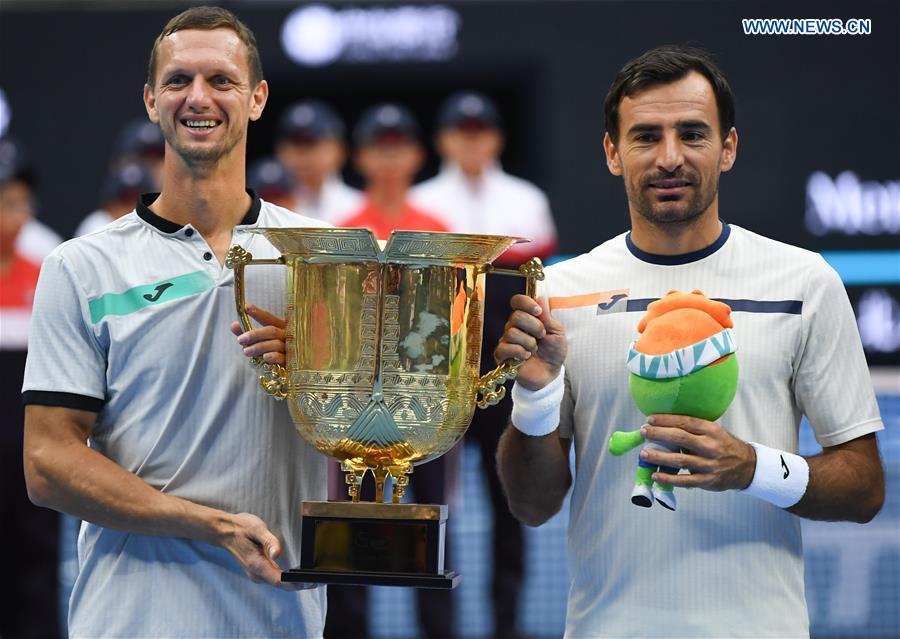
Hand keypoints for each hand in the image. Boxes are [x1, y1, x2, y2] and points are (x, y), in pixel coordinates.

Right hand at [218, 512, 313, 590]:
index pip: (280, 581)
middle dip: (300, 585)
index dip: (296, 583)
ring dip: (295, 583)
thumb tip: (278, 554)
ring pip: (279, 584)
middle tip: (318, 581)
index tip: (310, 581)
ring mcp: (257, 574)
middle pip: (282, 585)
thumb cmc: (241, 528)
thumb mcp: (256, 529)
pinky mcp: (259, 571)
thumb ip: (269, 541)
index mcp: (257, 565)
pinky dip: (288, 579)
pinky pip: (275, 578)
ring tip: (312, 579)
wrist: (225, 531)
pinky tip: (298, 574)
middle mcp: (257, 574)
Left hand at [231, 305, 285, 364]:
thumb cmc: (272, 352)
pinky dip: (274, 356)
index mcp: (280, 328)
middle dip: (255, 334)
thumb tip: (233, 325)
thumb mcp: (259, 342)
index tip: (246, 308)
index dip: (258, 313)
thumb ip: (248, 334)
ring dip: (259, 347)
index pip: (269, 319)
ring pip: (275, 344)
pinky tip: (265, 357)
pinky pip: (283, 357)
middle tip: (240, 339)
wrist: (289, 372)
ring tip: (245, 351)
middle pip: (271, 331)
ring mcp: (290, 348)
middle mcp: (287, 336)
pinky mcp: (291, 361)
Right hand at [494, 294, 566, 390]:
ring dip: (529, 342)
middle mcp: (514, 326)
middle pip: (515, 316)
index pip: (517, 301)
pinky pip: (504, 347)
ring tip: (534, 350)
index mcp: (527, 317)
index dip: (526, 303)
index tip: (538, 311)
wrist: (550, 373)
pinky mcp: (501, 355)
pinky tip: (526, 357)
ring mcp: (506, 340)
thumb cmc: (554, 352)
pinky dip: (519, 352)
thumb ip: (547, 316)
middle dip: (534, 327)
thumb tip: (540, 297)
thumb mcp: (557, 332)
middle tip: (542, 336)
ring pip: (511, 332)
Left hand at [639, 414, 756, 490]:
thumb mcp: (714, 432)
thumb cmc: (724, 446)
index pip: (686, 422)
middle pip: (680, 438)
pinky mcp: (708, 481)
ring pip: (680, 460)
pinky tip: (655, 475)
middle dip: (658, 434)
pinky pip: (685, 481)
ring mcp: (709, 465)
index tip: (650, 419)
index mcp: (712, 430)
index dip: (666, 419)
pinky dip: (669, 478)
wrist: (748, 467)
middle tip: (643, 432)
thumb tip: (664, 425)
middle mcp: (711, 446)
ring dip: (659, 456)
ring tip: (643, 454)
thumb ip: (694, 430)